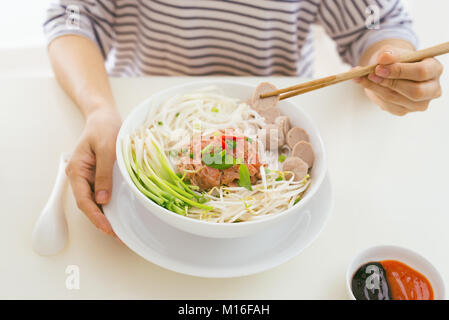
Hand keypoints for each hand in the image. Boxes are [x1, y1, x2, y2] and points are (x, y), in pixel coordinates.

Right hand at [66, 108, 121, 234]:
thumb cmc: (104, 127)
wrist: (104, 116)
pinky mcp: (99, 176)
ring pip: (96, 201)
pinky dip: (111, 205)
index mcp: (77, 170)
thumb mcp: (107, 148)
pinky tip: (121, 213)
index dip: (95, 217)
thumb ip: (104, 173)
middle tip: (118, 235)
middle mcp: (81, 177)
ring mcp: (90, 177)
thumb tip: (102, 199)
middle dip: (102, 221)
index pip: (84, 200)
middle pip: (89, 205)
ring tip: (121, 229)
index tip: (107, 228)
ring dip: (107, 215)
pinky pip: (103, 193)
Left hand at [354, 45, 442, 115]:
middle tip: (371, 74)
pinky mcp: (404, 110)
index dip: (400, 70)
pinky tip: (364, 83)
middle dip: (390, 82)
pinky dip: (373, 93)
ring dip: (376, 88)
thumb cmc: (397, 59)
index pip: (422, 72)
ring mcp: (419, 103)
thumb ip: (390, 54)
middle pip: (414, 91)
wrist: (391, 69)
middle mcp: (432, 89)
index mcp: (435, 69)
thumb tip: (383, 58)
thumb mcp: (394, 52)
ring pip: (396, 99)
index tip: (379, 67)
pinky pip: (387, 104)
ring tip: (361, 77)